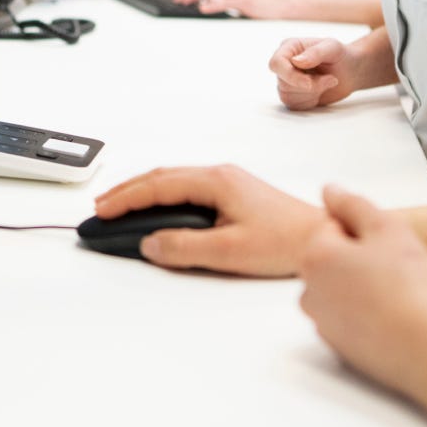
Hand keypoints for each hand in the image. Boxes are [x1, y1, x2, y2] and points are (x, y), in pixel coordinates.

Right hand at [94, 165, 326, 276]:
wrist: (324, 238)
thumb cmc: (286, 242)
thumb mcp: (230, 251)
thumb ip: (185, 246)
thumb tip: (150, 242)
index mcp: (216, 180)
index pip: (158, 185)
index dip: (126, 199)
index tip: (103, 211)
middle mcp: (220, 175)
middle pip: (162, 177)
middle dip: (128, 192)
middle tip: (101, 208)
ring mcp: (228, 182)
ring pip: (174, 182)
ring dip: (145, 193)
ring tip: (121, 208)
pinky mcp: (235, 194)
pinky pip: (187, 189)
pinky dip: (163, 198)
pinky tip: (158, 211)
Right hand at [269, 36, 359, 108]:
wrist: (350, 72)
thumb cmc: (341, 55)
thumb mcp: (333, 48)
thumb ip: (315, 53)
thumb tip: (295, 62)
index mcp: (289, 47)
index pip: (276, 63)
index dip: (290, 76)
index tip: (309, 83)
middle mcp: (284, 63)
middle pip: (283, 83)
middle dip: (309, 86)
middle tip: (330, 79)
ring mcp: (286, 80)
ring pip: (287, 96)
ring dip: (312, 93)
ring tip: (327, 82)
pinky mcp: (292, 94)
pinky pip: (294, 105)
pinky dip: (310, 102)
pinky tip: (321, 91)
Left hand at [299, 185, 426, 394]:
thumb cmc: (410, 288)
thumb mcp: (387, 227)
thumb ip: (353, 204)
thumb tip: (330, 191)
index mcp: (315, 257)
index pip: (334, 227)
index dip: (366, 232)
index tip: (388, 246)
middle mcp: (309, 292)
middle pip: (333, 260)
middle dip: (360, 259)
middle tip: (395, 270)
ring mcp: (322, 323)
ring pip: (342, 289)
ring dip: (363, 287)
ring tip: (397, 295)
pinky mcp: (339, 348)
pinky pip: (350, 319)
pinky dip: (367, 315)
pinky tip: (394, 318)